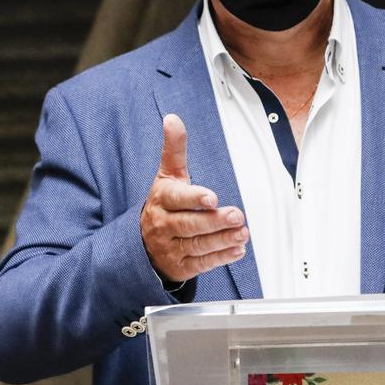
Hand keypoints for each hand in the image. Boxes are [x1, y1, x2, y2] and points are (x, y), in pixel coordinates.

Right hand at [140, 114, 248, 282]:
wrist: (142, 243)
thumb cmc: (163, 204)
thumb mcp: (167, 175)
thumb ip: (174, 149)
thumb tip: (172, 119)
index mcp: (162, 199)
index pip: (178, 199)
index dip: (195, 198)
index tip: (212, 198)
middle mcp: (165, 224)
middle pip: (191, 224)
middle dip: (215, 221)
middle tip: (236, 215)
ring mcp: (172, 247)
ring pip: (198, 245)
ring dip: (222, 239)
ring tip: (242, 233)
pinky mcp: (180, 265)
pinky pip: (202, 263)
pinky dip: (221, 257)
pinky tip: (237, 249)